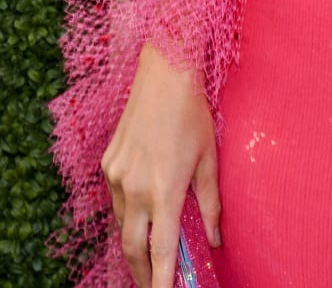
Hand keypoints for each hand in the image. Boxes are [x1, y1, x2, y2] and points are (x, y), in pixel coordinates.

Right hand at [101, 44, 220, 287]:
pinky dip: (127, 211)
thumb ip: (211, 202)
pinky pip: (115, 198)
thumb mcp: (209, 158)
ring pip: (122, 224)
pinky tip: (141, 208)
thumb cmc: (192, 113)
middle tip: (154, 285)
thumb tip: (215, 238)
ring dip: (134, 241)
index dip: (161, 281)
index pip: (160, 251)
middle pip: (132, 248)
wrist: (164, 73)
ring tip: (149, 251)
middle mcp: (135, 188)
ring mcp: (117, 176)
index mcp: (164, 190)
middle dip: (142, 273)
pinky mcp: (108, 164)